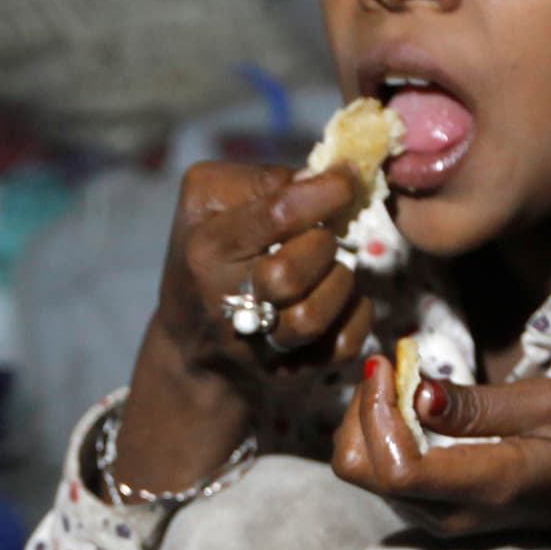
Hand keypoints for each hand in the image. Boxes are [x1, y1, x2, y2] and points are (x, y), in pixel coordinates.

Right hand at [111, 161, 379, 494]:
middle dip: (321, 246)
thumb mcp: (210, 204)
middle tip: (321, 239)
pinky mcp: (287, 373)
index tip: (346, 180)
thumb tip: (328, 176)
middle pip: (290, 273)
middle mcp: (224, 301)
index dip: (322, 193)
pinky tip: (342, 300)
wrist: (195, 343)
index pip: (276, 215)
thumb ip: (265, 182)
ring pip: (313, 317)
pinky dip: (355, 317)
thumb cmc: (210, 256)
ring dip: (339, 284)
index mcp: (206, 247)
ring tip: (331, 270)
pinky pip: (341, 346)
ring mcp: (256, 345)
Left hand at [333, 362, 550, 549]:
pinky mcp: (427, 510)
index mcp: (482, 487)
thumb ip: (479, 405)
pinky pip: (378, 472)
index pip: (396, 468)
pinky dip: (379, 432)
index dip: (375, 411)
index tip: (389, 363)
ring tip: (402, 381)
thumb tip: (418, 394)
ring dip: (367, 418)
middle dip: (361, 410)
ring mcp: (433, 518)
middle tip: (392, 366)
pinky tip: (409, 406)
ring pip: (361, 470)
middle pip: (359, 469)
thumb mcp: (549, 406)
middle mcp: (446, 513)